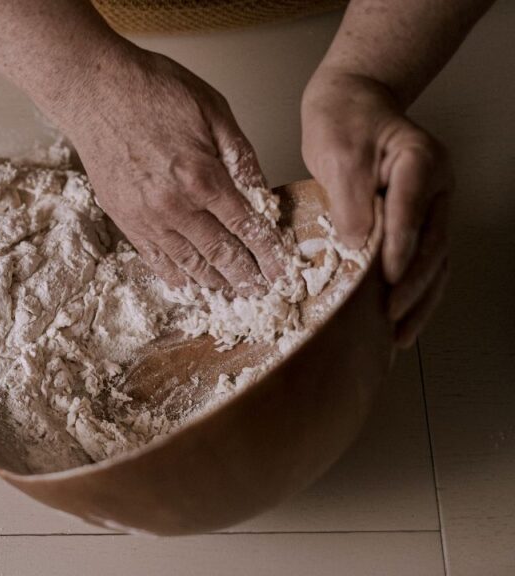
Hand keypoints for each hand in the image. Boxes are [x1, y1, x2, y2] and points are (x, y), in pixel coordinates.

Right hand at [54, 49, 286, 293]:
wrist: (93, 91)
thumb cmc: (152, 91)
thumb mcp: (213, 110)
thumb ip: (241, 156)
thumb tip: (262, 194)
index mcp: (202, 177)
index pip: (246, 227)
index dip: (268, 253)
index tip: (282, 269)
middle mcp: (174, 206)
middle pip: (220, 254)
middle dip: (247, 276)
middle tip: (264, 291)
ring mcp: (146, 218)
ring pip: (189, 264)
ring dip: (215, 282)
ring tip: (234, 293)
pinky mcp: (124, 220)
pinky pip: (155, 260)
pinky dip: (177, 276)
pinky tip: (192, 284)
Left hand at [302, 71, 452, 346]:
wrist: (352, 102)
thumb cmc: (344, 121)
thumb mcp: (339, 153)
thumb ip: (350, 198)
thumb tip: (357, 245)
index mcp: (420, 162)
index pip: (412, 211)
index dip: (401, 248)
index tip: (387, 280)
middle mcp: (436, 186)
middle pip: (434, 244)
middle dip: (414, 285)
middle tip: (391, 316)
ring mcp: (432, 204)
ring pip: (436, 259)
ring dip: (421, 299)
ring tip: (401, 334)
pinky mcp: (418, 219)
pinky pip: (424, 260)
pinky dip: (416, 291)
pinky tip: (402, 320)